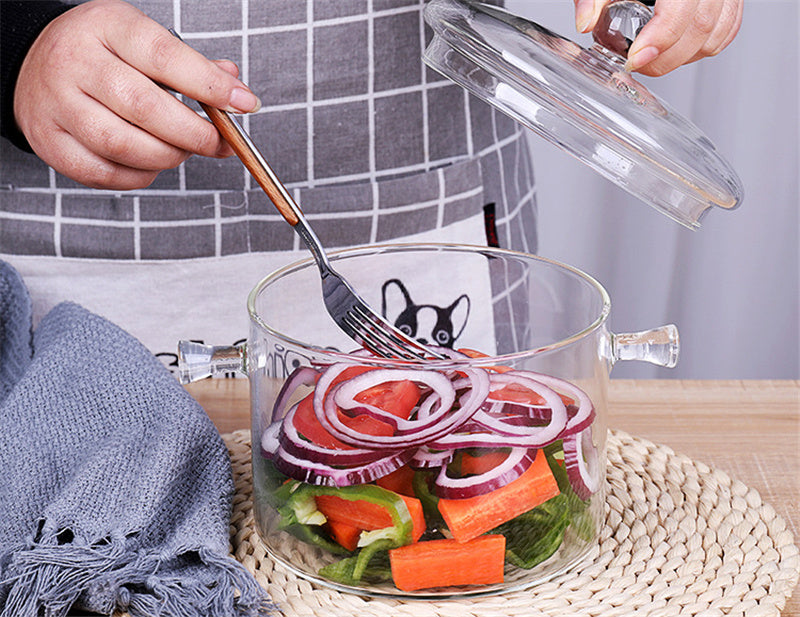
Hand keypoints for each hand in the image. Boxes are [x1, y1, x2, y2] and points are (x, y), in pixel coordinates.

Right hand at [14, 0, 260, 189]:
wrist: (33, 64)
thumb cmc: (102, 54)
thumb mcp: (143, 39)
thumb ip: (192, 65)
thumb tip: (236, 91)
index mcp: (106, 26)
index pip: (165, 56)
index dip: (210, 86)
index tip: (245, 104)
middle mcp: (75, 62)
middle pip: (145, 108)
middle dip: (195, 134)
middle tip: (220, 143)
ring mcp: (57, 104)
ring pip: (124, 145)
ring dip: (168, 156)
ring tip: (181, 149)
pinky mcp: (50, 142)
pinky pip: (105, 173)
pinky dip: (140, 175)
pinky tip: (150, 162)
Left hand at [574, 0, 742, 75]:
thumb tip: (585, 23)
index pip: (680, 11)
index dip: (658, 42)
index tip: (634, 59)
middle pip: (700, 28)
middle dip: (665, 58)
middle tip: (637, 63)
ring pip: (716, 34)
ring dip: (682, 57)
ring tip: (652, 56)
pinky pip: (727, 29)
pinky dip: (701, 47)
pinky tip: (676, 48)